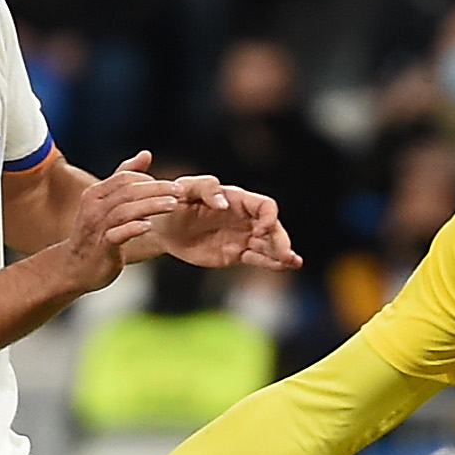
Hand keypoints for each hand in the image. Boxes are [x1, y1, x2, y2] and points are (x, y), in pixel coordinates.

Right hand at [64, 152, 183, 290]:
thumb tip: (146, 154)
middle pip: (127, 191)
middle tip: (179, 191)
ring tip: (172, 205)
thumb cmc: (96, 233)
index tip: (170, 185)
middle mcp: (93, 207)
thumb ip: (125, 179)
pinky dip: (133, 228)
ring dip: (151, 206)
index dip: (148, 178)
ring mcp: (96, 227)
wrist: (75, 268)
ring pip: (125, 211)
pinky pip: (117, 234)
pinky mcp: (101, 247)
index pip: (124, 177)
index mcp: (95, 194)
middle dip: (156, 189)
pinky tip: (149, 226)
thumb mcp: (107, 203)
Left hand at [123, 179, 302, 269]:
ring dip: (282, 252)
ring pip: (268, 245)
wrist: (161, 226)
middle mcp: (244, 218)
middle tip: (284, 253)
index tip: (262, 229)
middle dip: (280, 240)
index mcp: (237, 199)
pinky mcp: (235, 254)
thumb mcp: (185, 189)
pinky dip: (271, 263)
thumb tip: (224, 203)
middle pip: (272, 227)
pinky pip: (257, 258)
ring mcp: (242, 236)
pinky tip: (283, 266)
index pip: (264, 206)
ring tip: (293, 262)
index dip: (269, 216)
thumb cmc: (173, 201)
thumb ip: (206, 189)